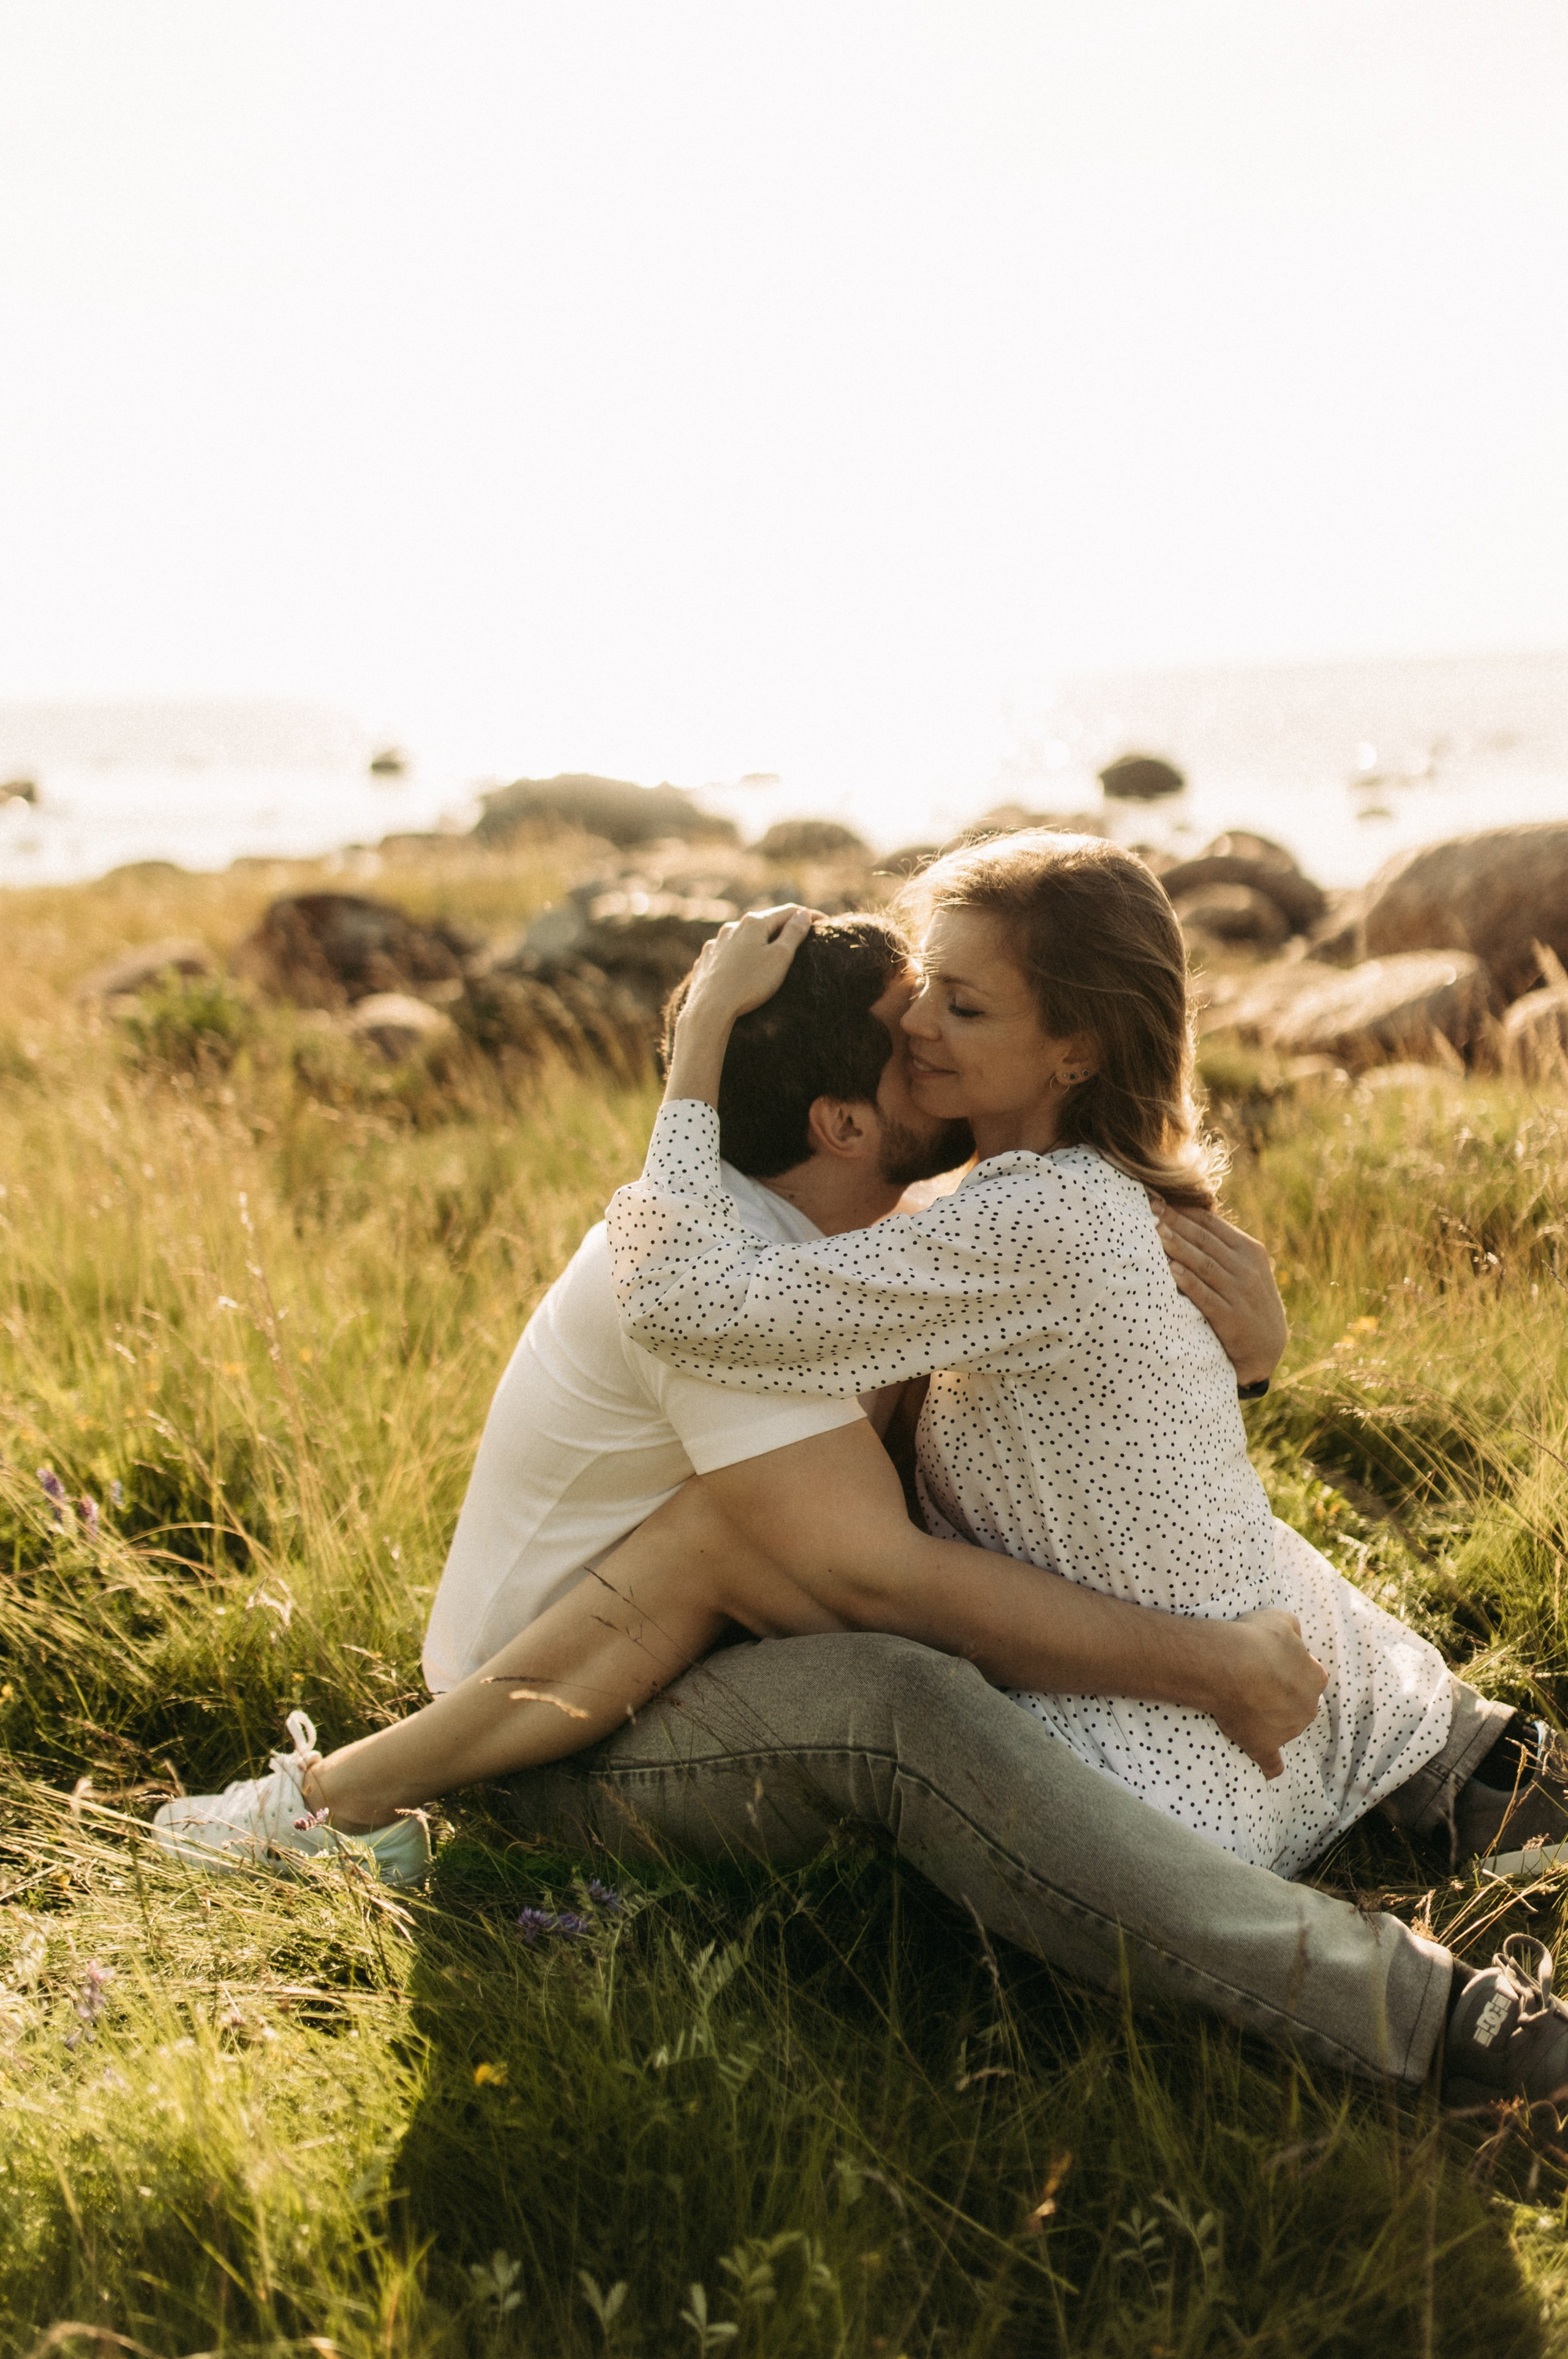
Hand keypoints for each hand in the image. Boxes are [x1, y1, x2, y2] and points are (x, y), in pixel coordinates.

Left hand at [680, 905, 815, 1025]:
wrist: (709, 1009)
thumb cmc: (749, 983)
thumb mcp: (780, 957)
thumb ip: (793, 934)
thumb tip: (803, 914)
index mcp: (753, 923)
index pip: (788, 912)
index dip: (809, 916)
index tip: (825, 922)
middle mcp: (732, 928)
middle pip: (764, 923)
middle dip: (783, 929)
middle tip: (799, 939)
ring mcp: (716, 944)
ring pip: (744, 938)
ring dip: (759, 943)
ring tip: (770, 956)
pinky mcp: (706, 961)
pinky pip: (728, 954)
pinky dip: (741, 957)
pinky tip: (743, 969)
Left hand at [1156, 1204, 1286, 1386]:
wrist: (1267, 1347)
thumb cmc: (1247, 1300)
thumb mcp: (1245, 1268)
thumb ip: (1222, 1246)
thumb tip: (1186, 1216)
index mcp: (1249, 1250)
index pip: (1211, 1223)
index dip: (1183, 1209)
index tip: (1157, 1197)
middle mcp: (1247, 1268)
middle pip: (1204, 1239)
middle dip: (1175, 1221)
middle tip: (1150, 1206)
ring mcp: (1240, 1293)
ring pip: (1204, 1264)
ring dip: (1178, 1246)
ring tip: (1155, 1231)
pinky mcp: (1232, 1318)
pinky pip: (1207, 1296)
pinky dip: (1189, 1282)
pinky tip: (1172, 1270)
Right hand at [1208, 1608, 1327, 1778]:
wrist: (1230, 1665)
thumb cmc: (1255, 1639)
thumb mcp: (1280, 1620)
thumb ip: (1292, 1631)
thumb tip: (1294, 1638)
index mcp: (1315, 1677)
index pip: (1309, 1675)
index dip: (1288, 1668)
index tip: (1268, 1662)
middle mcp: (1308, 1706)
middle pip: (1298, 1703)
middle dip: (1281, 1696)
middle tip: (1253, 1683)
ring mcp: (1287, 1730)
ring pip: (1285, 1728)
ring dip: (1270, 1721)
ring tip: (1242, 1705)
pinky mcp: (1264, 1746)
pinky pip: (1272, 1765)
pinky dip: (1270, 1767)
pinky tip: (1267, 1770)